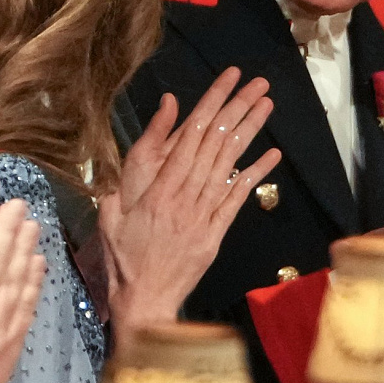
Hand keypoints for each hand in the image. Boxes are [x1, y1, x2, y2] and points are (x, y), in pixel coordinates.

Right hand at [101, 68, 280, 340]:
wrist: (144, 302)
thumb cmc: (122, 260)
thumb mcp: (111, 214)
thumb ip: (127, 177)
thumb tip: (138, 149)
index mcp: (159, 190)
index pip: (191, 136)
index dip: (211, 104)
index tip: (226, 80)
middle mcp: (185, 198)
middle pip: (216, 143)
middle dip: (237, 108)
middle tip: (257, 82)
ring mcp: (203, 215)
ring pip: (230, 164)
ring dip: (251, 133)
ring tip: (267, 104)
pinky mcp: (216, 233)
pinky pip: (238, 198)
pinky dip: (255, 174)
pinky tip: (272, 154)